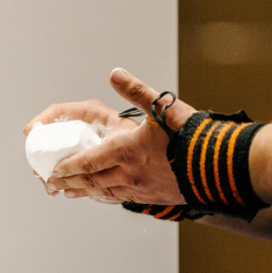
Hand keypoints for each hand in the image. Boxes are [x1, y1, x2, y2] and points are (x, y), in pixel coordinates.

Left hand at [46, 68, 197, 204]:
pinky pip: (122, 199)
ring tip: (69, 192)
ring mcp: (140, 189)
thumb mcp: (162, 107)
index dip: (68, 166)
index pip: (87, 161)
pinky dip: (106, 197)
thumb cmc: (191, 135)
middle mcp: (129, 173)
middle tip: (52, 182)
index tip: (54, 169)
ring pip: (104, 192)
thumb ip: (136, 90)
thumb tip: (115, 73)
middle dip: (70, 181)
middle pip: (91, 180)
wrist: (219, 166)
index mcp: (126, 150)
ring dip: (84, 191)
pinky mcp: (153, 197)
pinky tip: (103, 195)